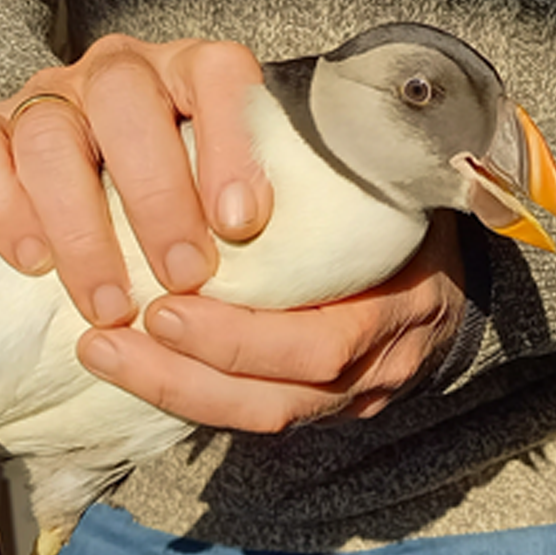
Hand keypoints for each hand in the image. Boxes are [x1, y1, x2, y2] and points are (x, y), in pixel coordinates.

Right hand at [0, 35, 272, 326]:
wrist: (100, 191)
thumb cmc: (181, 203)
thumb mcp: (229, 200)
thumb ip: (249, 218)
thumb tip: (289, 275)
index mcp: (190, 72)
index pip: (217, 76)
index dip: (230, 144)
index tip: (241, 223)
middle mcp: (117, 73)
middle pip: (125, 102)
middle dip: (155, 199)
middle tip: (182, 277)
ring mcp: (49, 98)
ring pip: (48, 137)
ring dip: (80, 229)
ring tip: (110, 302)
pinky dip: (1, 210)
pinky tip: (34, 262)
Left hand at [76, 211, 467, 432]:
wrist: (451, 256)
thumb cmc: (404, 204)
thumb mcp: (381, 181)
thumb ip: (322, 180)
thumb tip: (230, 137)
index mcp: (402, 304)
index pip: (320, 345)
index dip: (237, 338)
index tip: (166, 305)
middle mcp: (381, 365)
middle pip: (280, 401)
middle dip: (185, 377)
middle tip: (110, 341)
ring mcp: (358, 395)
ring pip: (261, 417)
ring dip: (173, 391)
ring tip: (104, 355)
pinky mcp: (330, 408)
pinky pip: (253, 412)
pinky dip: (191, 393)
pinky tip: (137, 365)